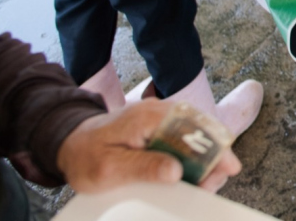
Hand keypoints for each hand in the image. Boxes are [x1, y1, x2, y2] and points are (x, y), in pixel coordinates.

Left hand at [56, 99, 242, 193]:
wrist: (69, 143)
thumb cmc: (85, 155)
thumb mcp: (108, 168)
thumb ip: (142, 167)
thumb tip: (176, 171)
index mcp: (149, 117)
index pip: (194, 127)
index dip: (214, 147)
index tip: (227, 167)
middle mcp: (160, 113)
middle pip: (201, 130)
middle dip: (214, 156)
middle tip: (215, 181)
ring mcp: (161, 120)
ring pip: (196, 135)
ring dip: (204, 158)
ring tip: (205, 182)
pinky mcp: (160, 129)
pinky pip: (185, 139)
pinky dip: (193, 157)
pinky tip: (193, 174)